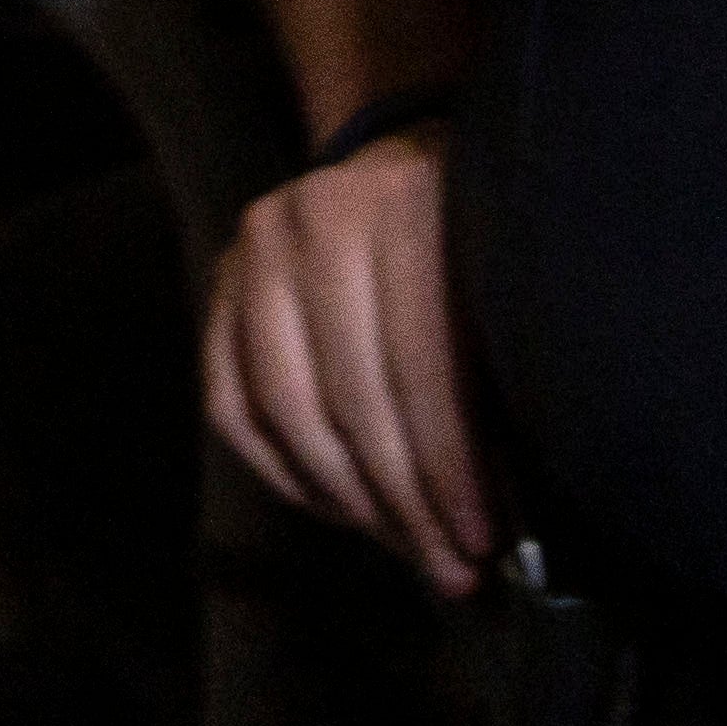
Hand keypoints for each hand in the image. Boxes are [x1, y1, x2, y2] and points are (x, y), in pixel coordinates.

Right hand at [202, 132, 487, 589]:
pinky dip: (285, 475)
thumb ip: (500, 377)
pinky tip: (344, 511)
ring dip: (349, 501)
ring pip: (287, 407)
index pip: (422, 367)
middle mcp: (320, 214)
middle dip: (405, 502)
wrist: (407, 158)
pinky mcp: (219, 281)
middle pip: (353, 395)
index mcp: (409, 205)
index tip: (481, 544)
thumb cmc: (480, 243)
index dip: (450, 470)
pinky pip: (232, 407)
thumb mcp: (504, 288)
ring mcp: (258, 246)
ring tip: (404, 547)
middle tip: (447, 568)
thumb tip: (506, 521)